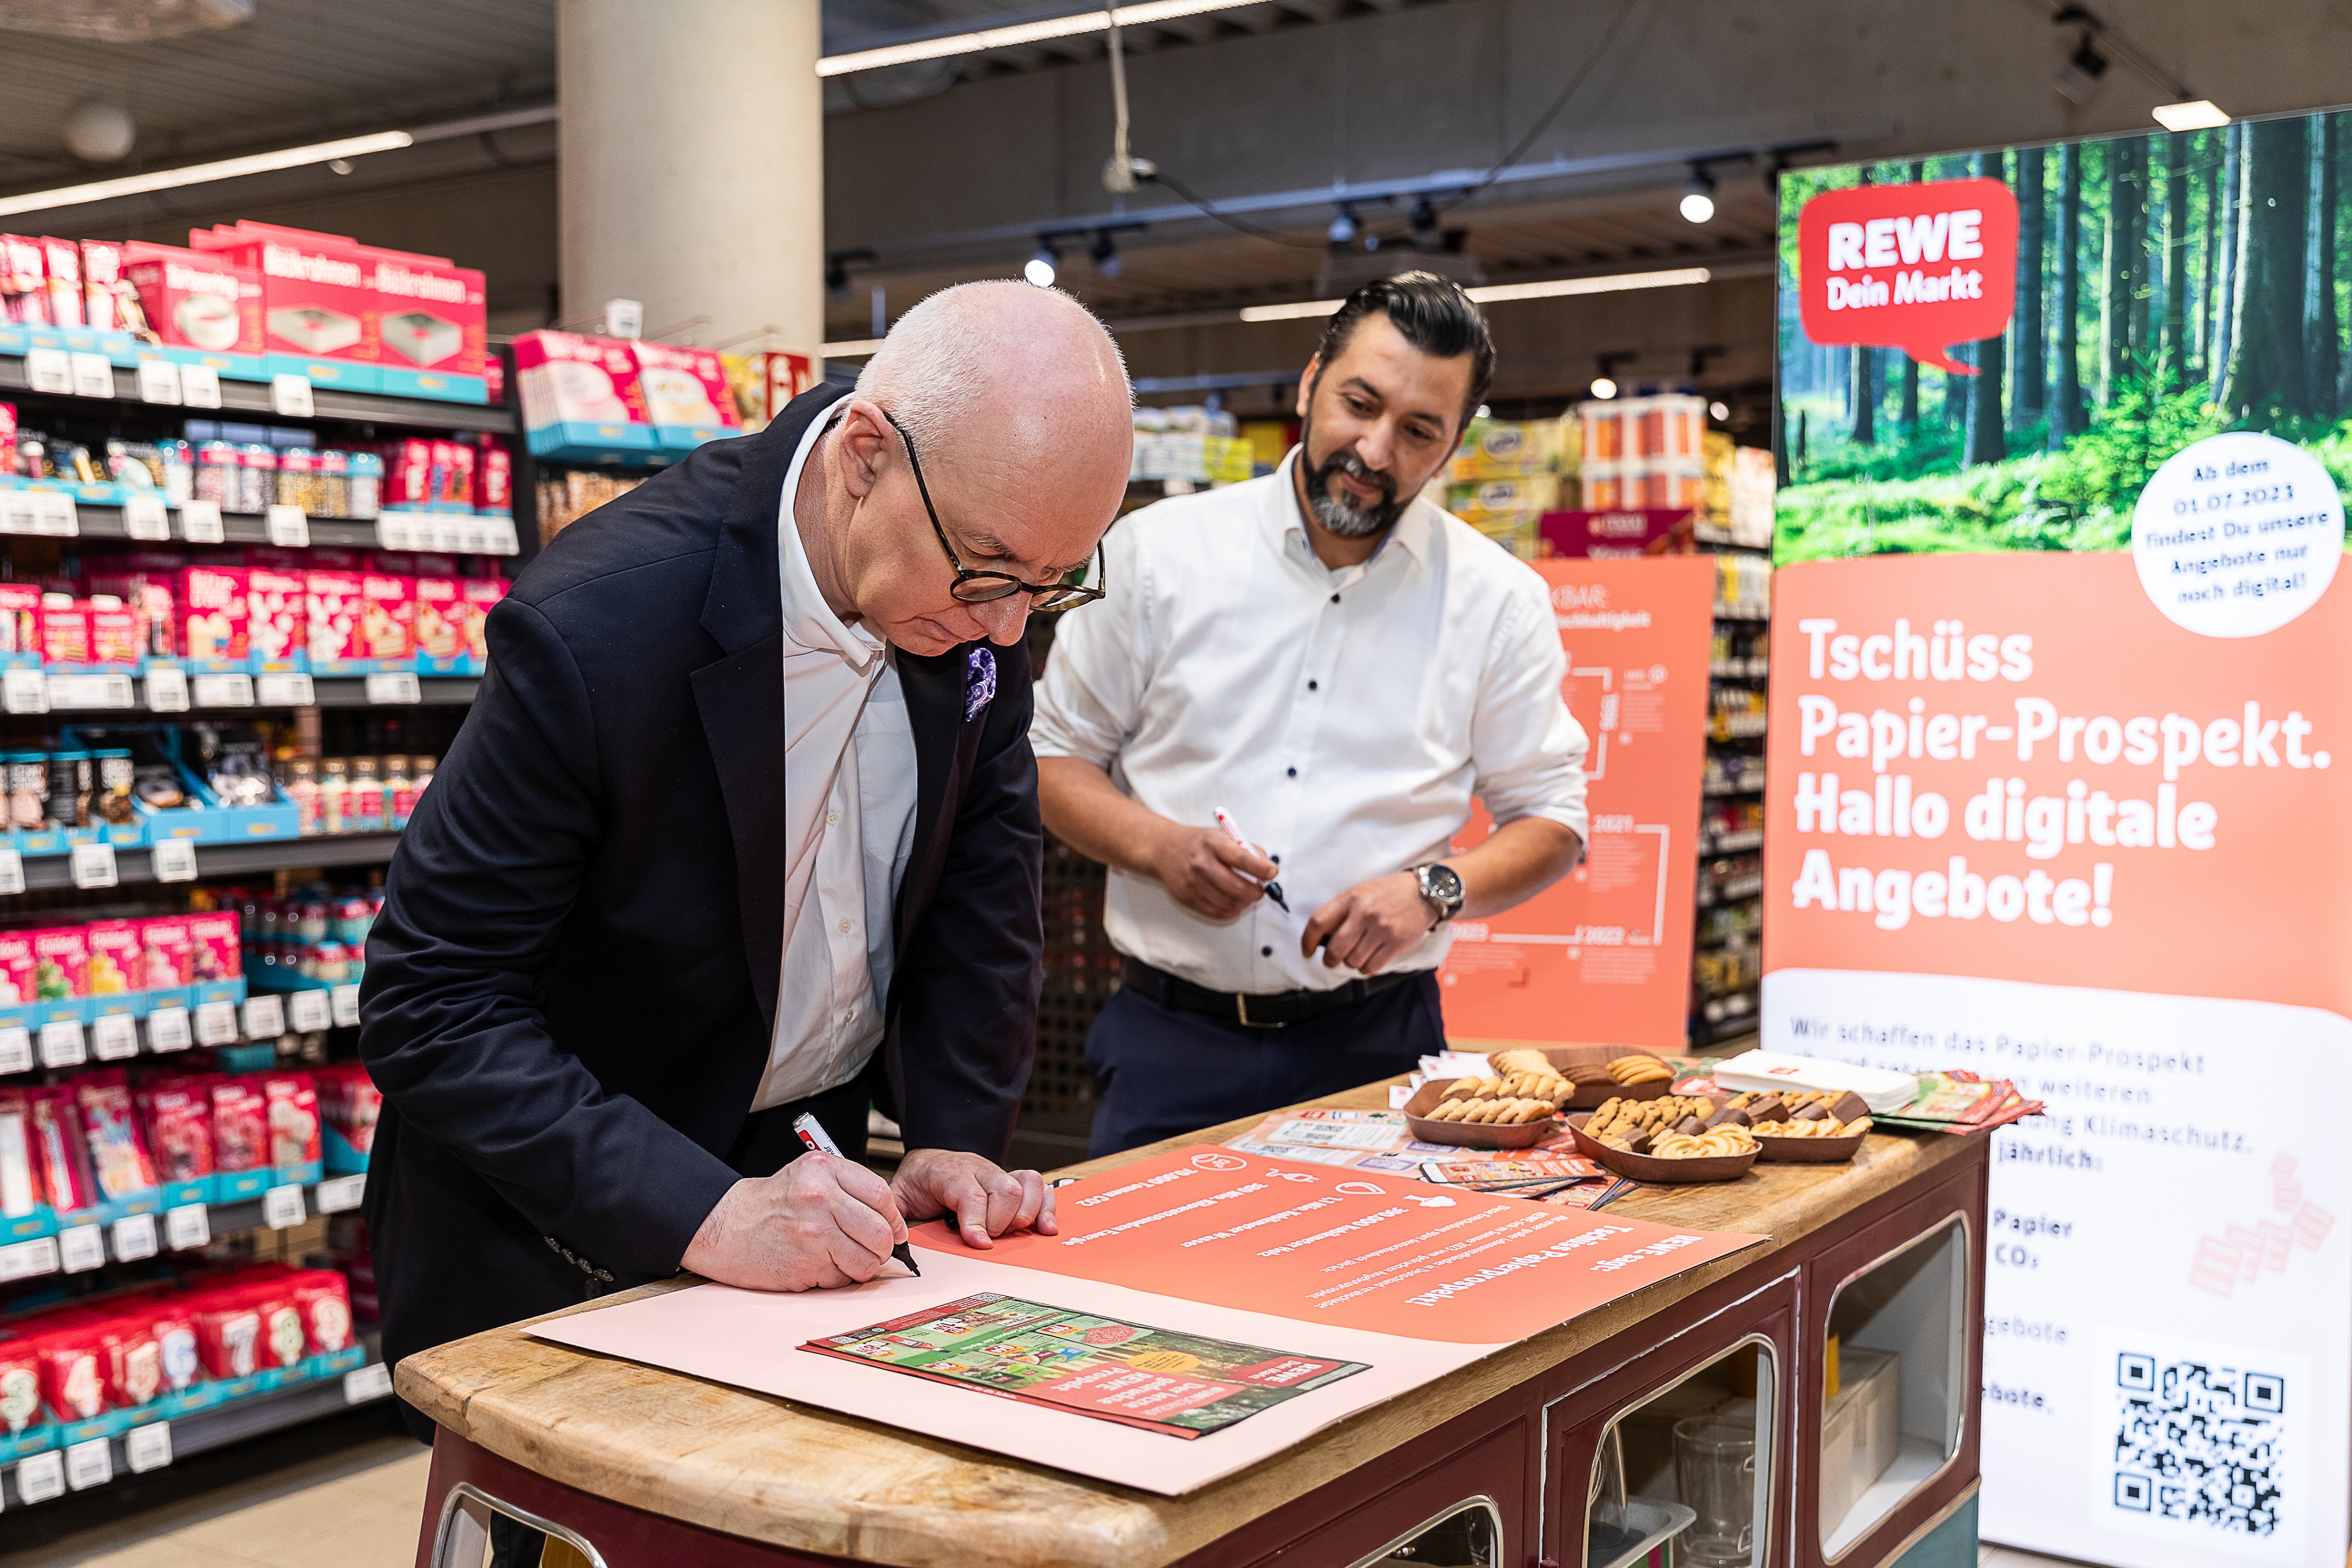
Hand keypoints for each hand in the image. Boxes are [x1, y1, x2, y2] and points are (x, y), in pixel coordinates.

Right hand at [680, 1152, 906, 1291]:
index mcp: (825, 1170)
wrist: (724, 1226)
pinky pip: (842, 1279)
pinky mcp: (805, 1265)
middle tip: (873, 1250)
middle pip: (880, 1232)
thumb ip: (850, 1188)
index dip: (894, 1218)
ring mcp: (813, 1234)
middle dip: (883, 1247)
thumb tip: (892, 1220)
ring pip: (867, 1262)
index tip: (894, 1230)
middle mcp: (820, 1198)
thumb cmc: (771, 1203)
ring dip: (862, 1267)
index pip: (882, 1195)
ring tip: (843, 1258)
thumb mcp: (809, 1174)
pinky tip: (819, 1265)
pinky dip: (837, 1278)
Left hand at [892, 1147, 1057, 1250]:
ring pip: (1028, 1183)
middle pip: (1005, 1190)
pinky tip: (1044, 1228)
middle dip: (1001, 1222)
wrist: (931, 1161)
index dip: (977, 1221)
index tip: (980, 1244)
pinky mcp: (1015, 1180)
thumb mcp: (898, 1196)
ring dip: (1026, 1214)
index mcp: (949, 1173)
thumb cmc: (919, 1181)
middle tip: (989, 1239)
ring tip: (1015, 1234)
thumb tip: (894, 1243)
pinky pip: (1041, 1186)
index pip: (970, 1192)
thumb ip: (894, 1216)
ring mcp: (1000, 1173)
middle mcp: (979, 1169)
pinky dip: (1047, 1207)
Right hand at [1149, 825, 1277, 921]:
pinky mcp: (1186, 898)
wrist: (1165, 849)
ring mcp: (1192, 883)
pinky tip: (1235, 903)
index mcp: (1212, 843)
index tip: (1272, 873)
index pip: (1241, 858)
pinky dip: (1231, 911)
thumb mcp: (1222, 836)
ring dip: (1245, 903)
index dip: (1261, 869)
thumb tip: (1269, 871)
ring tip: (1247, 896)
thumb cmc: (1199, 843)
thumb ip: (1247, 851)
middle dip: (1256, 892)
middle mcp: (1201, 863)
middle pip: (1236, 887)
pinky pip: (1216, 912)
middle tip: (1260, 891)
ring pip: (1229, 903)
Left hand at [1301, 871, 1433, 974]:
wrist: (1423, 892)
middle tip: (1332, 960)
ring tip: (1357, 953)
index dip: (1308, 941)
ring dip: (1351, 962)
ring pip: (1353, 961)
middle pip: (1335, 949)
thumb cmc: (1387, 893)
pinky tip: (1370, 958)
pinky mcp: (1396, 943)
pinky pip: (1371, 967)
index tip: (1307, 951)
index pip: (1318, 922)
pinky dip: (1366, 967)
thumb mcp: (1360, 892)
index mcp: (1351, 898)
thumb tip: (1321, 938)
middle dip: (1330, 960)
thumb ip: (1341, 912)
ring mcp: (1381, 929)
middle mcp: (1365, 913)